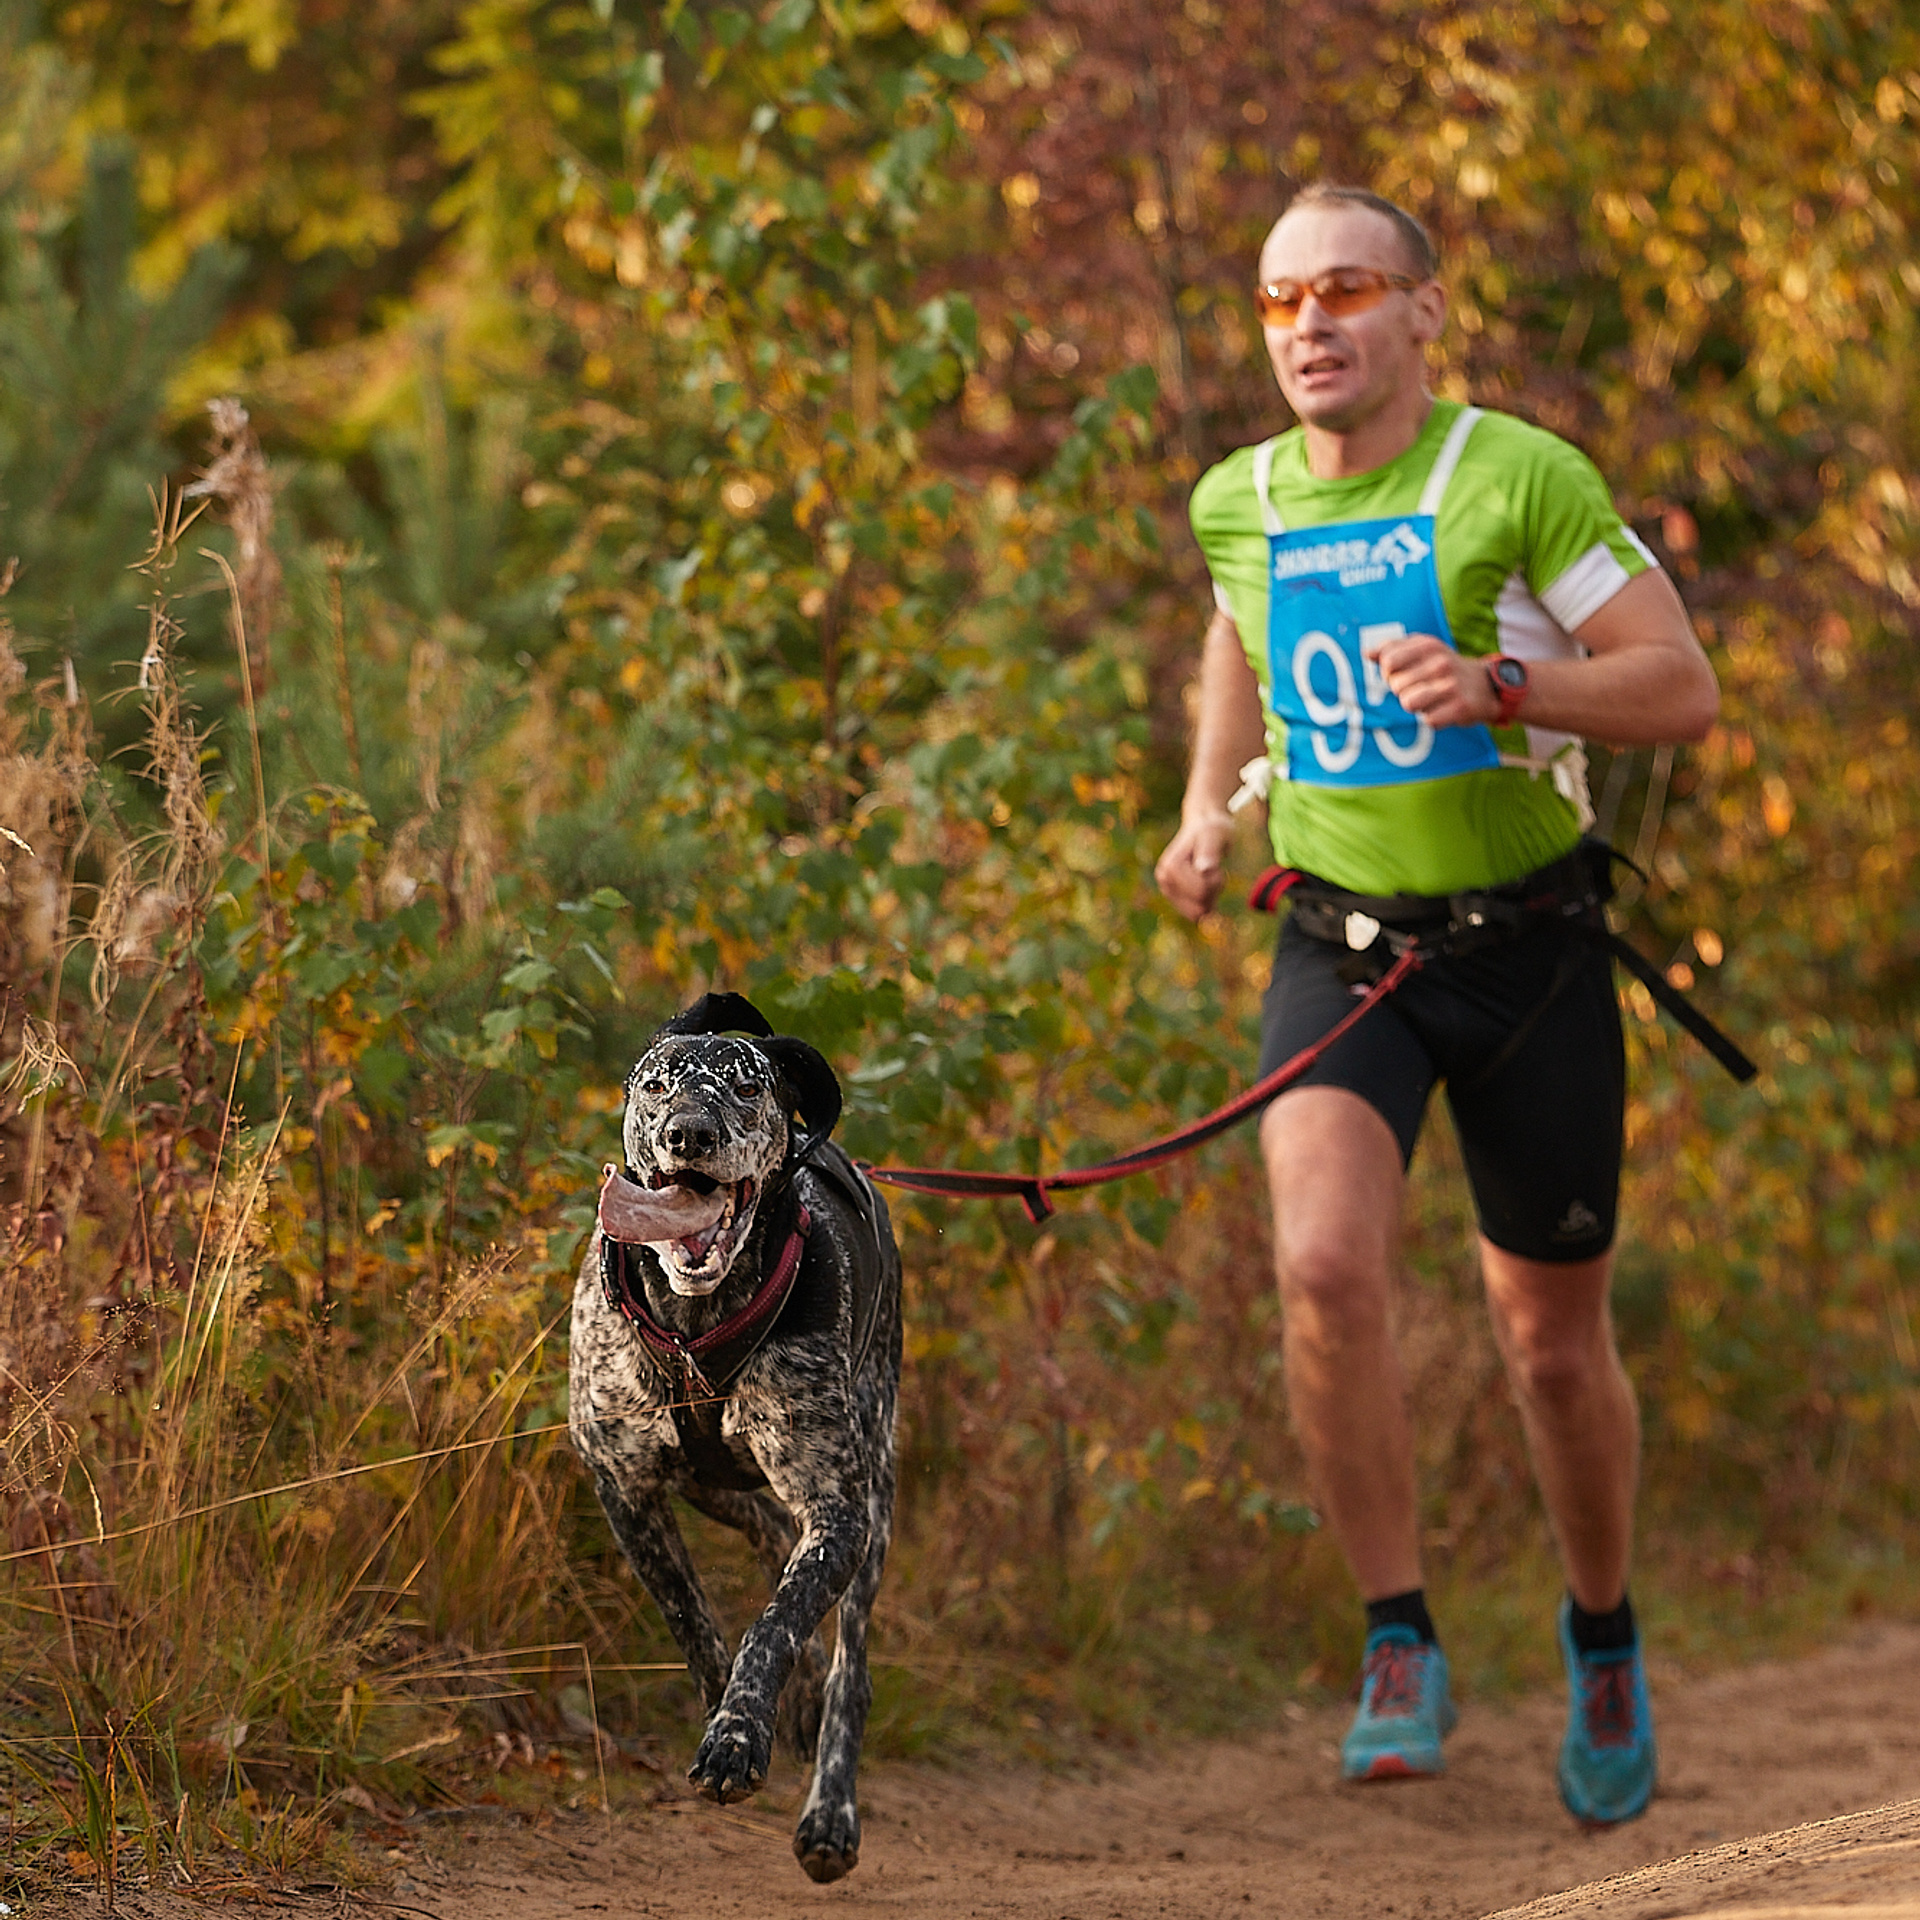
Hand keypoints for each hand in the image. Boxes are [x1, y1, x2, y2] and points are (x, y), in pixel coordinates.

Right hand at [1155, 810, 1232, 919]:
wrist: (1204, 826)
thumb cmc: (1212, 830)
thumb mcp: (1215, 835)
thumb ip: (1210, 852)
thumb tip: (1204, 869)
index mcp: (1171, 866)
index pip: (1202, 891)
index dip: (1217, 879)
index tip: (1215, 862)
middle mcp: (1164, 879)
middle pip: (1199, 906)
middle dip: (1214, 890)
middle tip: (1213, 867)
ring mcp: (1167, 889)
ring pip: (1199, 912)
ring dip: (1212, 895)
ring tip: (1209, 872)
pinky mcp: (1174, 896)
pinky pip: (1196, 913)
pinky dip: (1208, 901)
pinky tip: (1206, 882)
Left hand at [1362, 631, 1497, 729]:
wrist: (1486, 685)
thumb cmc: (1444, 667)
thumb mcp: (1423, 649)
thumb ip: (1392, 648)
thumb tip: (1366, 653)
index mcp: (1428, 645)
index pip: (1388, 661)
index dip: (1388, 672)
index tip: (1400, 673)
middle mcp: (1440, 663)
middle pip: (1396, 685)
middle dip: (1402, 691)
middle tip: (1421, 688)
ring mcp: (1451, 685)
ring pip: (1408, 703)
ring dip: (1415, 706)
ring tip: (1428, 699)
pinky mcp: (1461, 707)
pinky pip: (1428, 720)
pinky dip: (1432, 718)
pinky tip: (1443, 709)